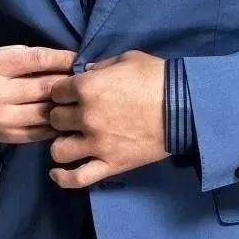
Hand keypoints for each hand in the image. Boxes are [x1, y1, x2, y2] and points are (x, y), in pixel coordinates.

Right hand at [0, 45, 76, 143]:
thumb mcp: (2, 55)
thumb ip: (31, 58)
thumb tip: (69, 61)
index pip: (38, 60)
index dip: (63, 59)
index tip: (79, 58)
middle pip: (45, 87)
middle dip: (69, 83)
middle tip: (86, 80)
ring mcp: (1, 118)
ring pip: (45, 111)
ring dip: (66, 105)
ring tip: (80, 100)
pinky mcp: (7, 136)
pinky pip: (40, 131)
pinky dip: (57, 124)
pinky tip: (67, 117)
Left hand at [47, 49, 166, 187]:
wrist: (183, 106)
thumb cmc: (155, 77)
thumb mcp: (126, 59)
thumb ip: (100, 66)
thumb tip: (84, 73)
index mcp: (87, 87)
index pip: (56, 92)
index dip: (62, 92)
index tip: (70, 94)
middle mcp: (85, 116)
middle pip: (55, 119)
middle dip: (62, 115)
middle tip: (74, 114)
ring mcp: (96, 144)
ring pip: (59, 150)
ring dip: (62, 142)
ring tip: (72, 139)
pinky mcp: (110, 164)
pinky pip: (77, 178)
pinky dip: (63, 178)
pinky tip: (57, 173)